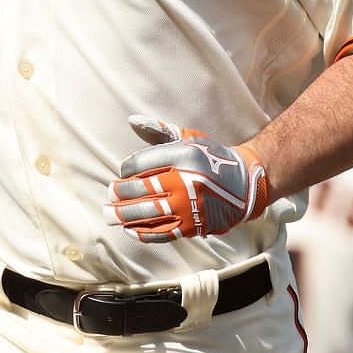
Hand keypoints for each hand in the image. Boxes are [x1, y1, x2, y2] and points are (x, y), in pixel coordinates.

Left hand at [104, 115, 270, 241]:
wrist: (243, 185)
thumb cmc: (210, 158)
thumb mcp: (188, 138)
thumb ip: (158, 130)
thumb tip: (131, 120)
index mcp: (182, 156)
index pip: (141, 163)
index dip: (126, 169)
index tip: (123, 172)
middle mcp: (185, 181)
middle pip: (141, 189)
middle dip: (120, 194)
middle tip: (108, 196)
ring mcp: (188, 206)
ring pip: (148, 212)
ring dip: (124, 215)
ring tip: (109, 214)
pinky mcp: (192, 226)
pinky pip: (162, 232)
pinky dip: (143, 232)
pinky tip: (129, 229)